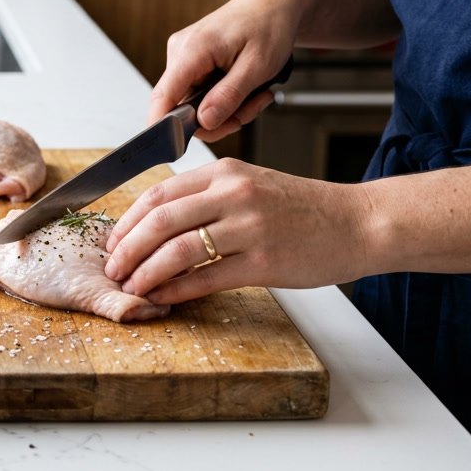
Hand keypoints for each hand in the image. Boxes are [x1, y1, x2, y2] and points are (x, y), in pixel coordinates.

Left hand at [103, 159, 372, 304]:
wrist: (358, 222)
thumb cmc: (302, 208)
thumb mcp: (250, 185)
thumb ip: (207, 198)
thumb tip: (156, 225)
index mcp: (224, 172)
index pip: (157, 194)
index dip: (126, 221)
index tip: (112, 242)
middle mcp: (233, 194)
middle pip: (159, 221)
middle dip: (127, 249)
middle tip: (112, 269)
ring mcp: (249, 227)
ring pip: (177, 250)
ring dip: (146, 273)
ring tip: (131, 287)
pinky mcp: (264, 261)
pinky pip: (206, 278)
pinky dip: (177, 290)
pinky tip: (163, 297)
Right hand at [149, 0, 304, 140]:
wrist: (274, 5)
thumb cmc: (269, 27)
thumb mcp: (257, 67)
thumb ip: (229, 96)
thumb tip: (203, 122)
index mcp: (192, 49)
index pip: (163, 95)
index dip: (163, 125)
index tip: (174, 148)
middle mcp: (180, 52)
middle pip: (181, 106)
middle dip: (218, 118)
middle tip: (250, 110)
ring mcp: (183, 56)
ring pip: (193, 103)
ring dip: (225, 109)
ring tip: (255, 96)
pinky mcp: (191, 61)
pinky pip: (199, 93)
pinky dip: (223, 99)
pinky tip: (244, 89)